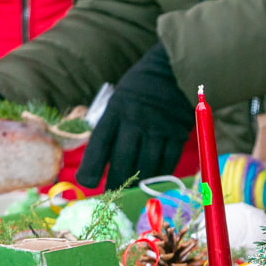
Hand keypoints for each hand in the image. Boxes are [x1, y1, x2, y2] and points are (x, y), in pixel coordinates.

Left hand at [76, 42, 192, 189]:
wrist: (175, 70)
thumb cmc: (141, 88)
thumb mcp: (119, 100)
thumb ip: (112, 127)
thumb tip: (102, 162)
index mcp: (116, 111)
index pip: (100, 145)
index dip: (91, 168)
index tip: (87, 182)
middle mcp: (135, 121)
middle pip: (123, 162)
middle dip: (116, 183)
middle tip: (112, 196)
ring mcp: (158, 129)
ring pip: (147, 167)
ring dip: (139, 184)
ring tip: (133, 192)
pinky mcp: (177, 134)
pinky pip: (167, 163)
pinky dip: (159, 175)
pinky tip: (154, 180)